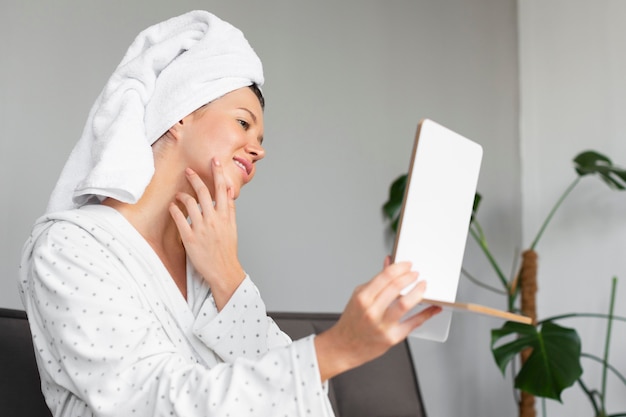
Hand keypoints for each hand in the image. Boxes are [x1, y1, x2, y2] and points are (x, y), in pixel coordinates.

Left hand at [169, 159, 244, 309]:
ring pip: (190, 203)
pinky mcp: (190, 238)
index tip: (214, 161)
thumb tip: (228, 192)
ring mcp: (202, 228)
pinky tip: (172, 207)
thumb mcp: (232, 227)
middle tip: (188, 170)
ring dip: (182, 195)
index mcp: (225, 216)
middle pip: (204, 192)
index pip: (222, 189)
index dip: (218, 173)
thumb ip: (229, 209)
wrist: (224, 271)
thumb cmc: (227, 250)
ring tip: (178, 194)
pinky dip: (174, 210)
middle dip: (195, 178)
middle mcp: (214, 219)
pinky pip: (179, 219)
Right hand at [314, 258, 440, 380]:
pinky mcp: (392, 337)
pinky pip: (413, 323)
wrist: (345, 346)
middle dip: (410, 277)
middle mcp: (372, 311)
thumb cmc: (352, 322)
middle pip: (395, 287)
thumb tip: (389, 264)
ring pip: (405, 304)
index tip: (408, 265)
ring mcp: (382, 325)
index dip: (400, 267)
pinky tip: (432, 308)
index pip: (385, 276)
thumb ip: (376, 282)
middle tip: (416, 274)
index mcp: (363, 298)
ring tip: (423, 286)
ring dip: (418, 292)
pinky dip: (426, 314)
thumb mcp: (359, 297)